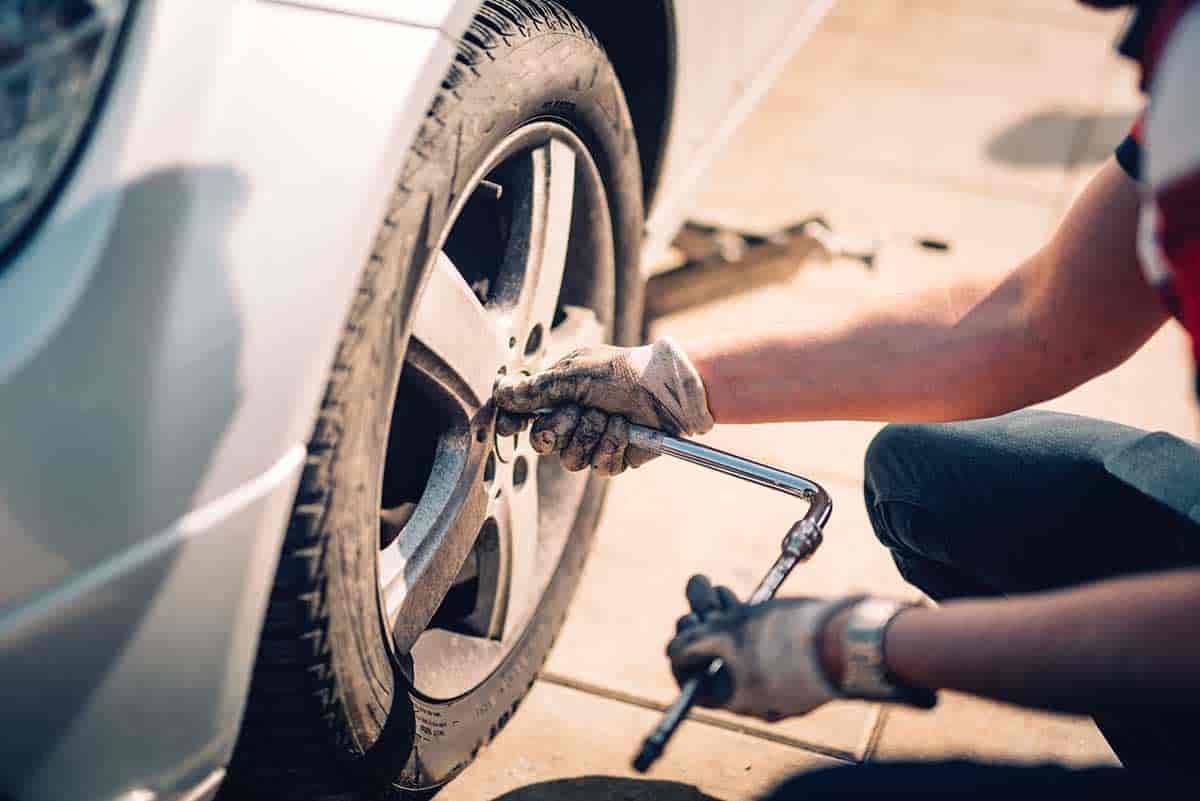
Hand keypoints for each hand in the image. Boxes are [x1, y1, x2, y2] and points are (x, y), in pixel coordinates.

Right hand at [493, 337, 713, 474]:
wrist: (664, 389)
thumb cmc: (621, 372)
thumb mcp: (574, 374)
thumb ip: (536, 389)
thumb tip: (501, 393)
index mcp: (557, 396)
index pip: (522, 416)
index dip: (513, 423)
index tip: (510, 426)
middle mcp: (571, 421)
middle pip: (542, 443)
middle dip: (562, 426)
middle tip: (581, 409)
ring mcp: (591, 441)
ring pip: (570, 460)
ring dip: (591, 435)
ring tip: (609, 416)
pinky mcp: (613, 458)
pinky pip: (598, 466)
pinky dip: (612, 445)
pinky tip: (623, 429)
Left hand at [666, 575, 852, 721]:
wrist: (849, 638)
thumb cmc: (783, 638)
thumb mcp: (728, 634)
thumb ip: (695, 642)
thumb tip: (673, 650)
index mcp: (741, 701)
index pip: (696, 685)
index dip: (681, 655)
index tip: (681, 628)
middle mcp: (761, 698)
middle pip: (718, 664)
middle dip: (702, 628)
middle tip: (695, 600)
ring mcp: (783, 680)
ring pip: (742, 650)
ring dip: (721, 618)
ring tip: (714, 589)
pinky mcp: (801, 661)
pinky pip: (765, 646)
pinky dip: (748, 623)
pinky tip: (735, 596)